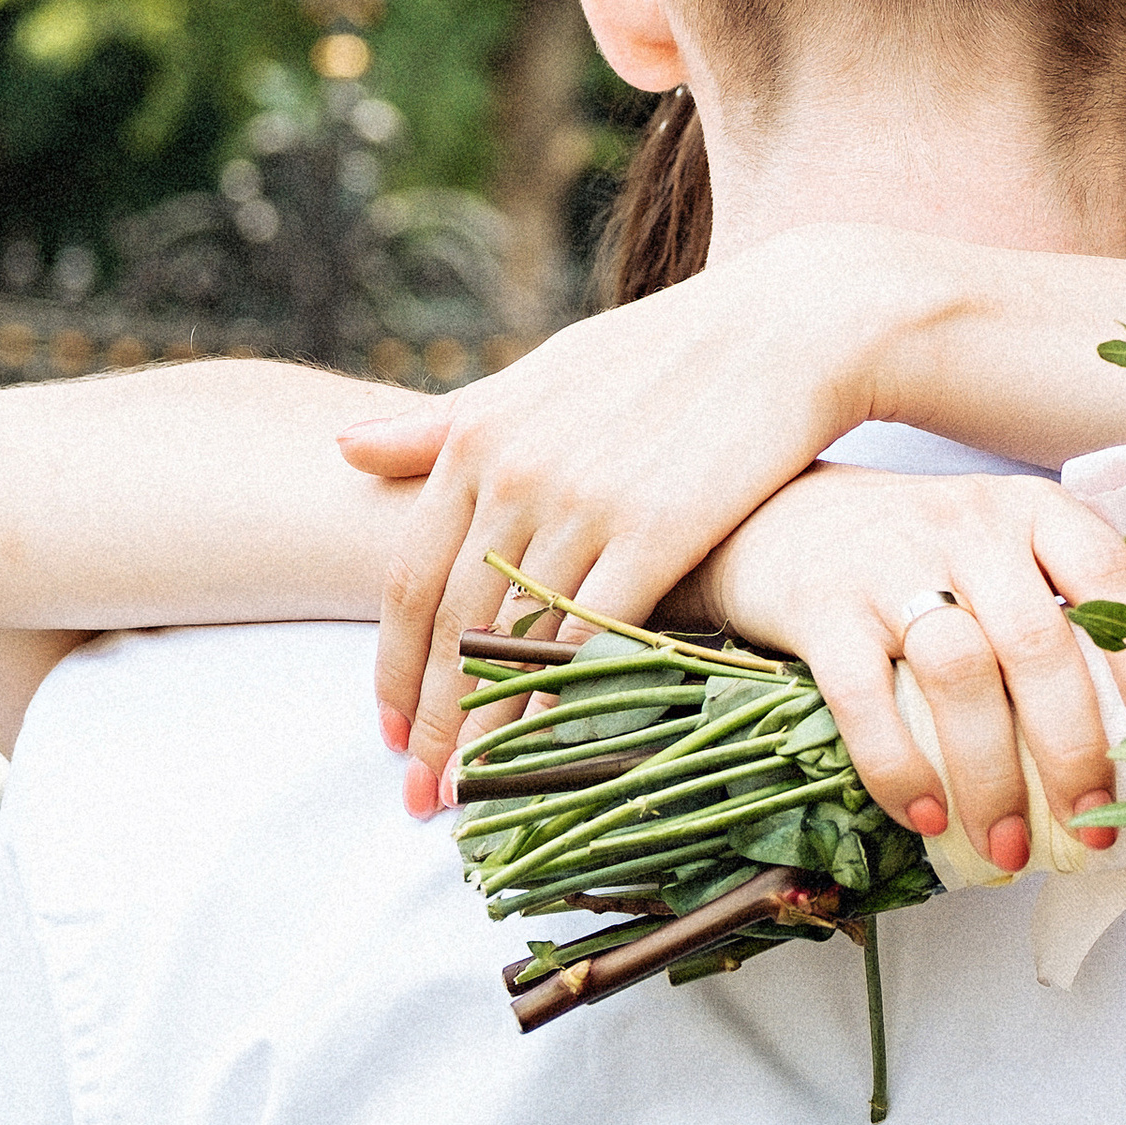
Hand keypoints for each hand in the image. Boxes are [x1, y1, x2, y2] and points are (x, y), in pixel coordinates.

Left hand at [336, 229, 884, 791]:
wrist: (784, 326)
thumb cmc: (661, 351)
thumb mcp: (542, 373)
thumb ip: (447, 423)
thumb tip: (341, 446)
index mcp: (479, 436)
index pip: (410, 579)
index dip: (394, 667)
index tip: (387, 734)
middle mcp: (516, 472)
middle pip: (454, 627)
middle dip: (431, 723)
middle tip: (419, 798)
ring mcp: (584, 502)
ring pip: (519, 642)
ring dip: (491, 729)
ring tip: (475, 796)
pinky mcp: (656, 530)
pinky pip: (595, 636)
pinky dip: (568, 700)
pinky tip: (555, 751)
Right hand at [683, 468, 1125, 872]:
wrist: (780, 513)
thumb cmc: (918, 553)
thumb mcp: (1000, 551)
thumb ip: (1058, 611)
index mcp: (1032, 512)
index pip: (1110, 578)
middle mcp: (970, 527)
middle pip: (1038, 643)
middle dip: (1072, 750)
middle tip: (1091, 826)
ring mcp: (892, 562)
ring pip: (960, 673)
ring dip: (991, 775)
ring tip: (1006, 847)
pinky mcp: (822, 606)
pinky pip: (864, 697)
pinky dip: (898, 767)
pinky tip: (924, 815)